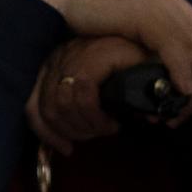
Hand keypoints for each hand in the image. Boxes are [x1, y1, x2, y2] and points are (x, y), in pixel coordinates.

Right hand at [22, 0, 191, 120]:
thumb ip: (157, 56)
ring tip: (172, 114)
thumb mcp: (137, 40)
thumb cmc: (98, 20)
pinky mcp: (146, 16)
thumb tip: (168, 87)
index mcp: (179, 13)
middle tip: (183, 118)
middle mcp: (178, 9)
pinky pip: (177, 48)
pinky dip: (182, 73)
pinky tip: (176, 91)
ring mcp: (164, 11)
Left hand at [25, 36, 145, 155]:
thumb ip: (75, 109)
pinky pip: (83, 94)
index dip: (45, 132)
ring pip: (64, 105)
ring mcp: (76, 54)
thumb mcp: (97, 93)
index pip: (32, 103)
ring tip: (106, 128)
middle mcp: (61, 55)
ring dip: (86, 126)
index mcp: (56, 62)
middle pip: (48, 107)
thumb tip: (61, 143)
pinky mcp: (94, 57)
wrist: (160, 43)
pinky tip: (111, 122)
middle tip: (95, 135)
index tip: (65, 148)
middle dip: (72, 131)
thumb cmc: (130, 69)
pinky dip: (95, 116)